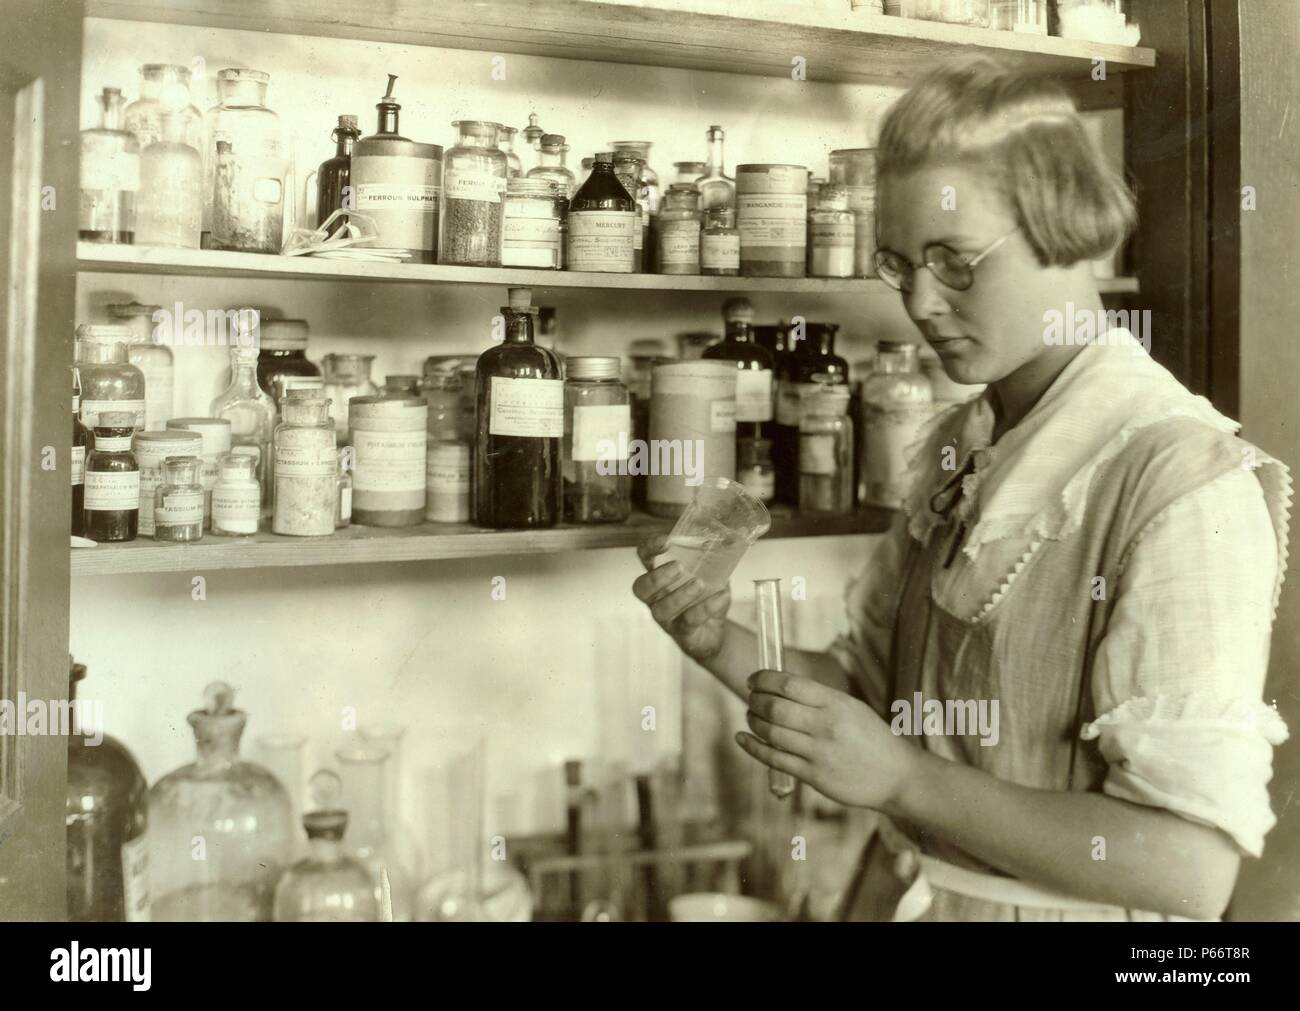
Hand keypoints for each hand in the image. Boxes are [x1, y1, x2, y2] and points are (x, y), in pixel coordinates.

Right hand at [632, 533, 729, 662]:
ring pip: (661, 609)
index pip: (644, 558)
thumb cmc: (706, 598)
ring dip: (679, 595)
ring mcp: (667, 617)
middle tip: (678, 567)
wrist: (715, 632)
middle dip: (657, 577)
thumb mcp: (711, 573)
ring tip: (698, 584)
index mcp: (660, 576)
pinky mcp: (682, 632)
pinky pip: (689, 621)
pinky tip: (721, 596)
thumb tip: (730, 538)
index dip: (649, 548)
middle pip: (641, 588)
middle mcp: (657, 597)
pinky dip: (706, 607)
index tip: (666, 541)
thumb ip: (715, 557)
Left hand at [736, 669, 918, 811]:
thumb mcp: (852, 708)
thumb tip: (780, 687)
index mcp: (836, 703)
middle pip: (774, 707)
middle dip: (755, 700)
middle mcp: (825, 726)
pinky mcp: (813, 776)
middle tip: (750, 698)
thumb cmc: (872, 738)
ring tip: (750, 716)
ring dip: (753, 721)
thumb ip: (819, 699)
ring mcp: (818, 753)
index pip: (789, 685)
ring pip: (770, 733)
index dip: (764, 679)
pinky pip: (774, 759)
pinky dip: (752, 746)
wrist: (897, 776)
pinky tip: (742, 737)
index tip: (753, 679)